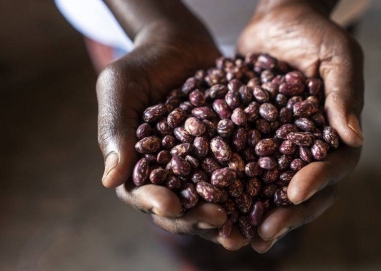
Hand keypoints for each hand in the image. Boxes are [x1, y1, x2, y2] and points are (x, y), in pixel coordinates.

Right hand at [97, 13, 248, 249]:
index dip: (156, 203)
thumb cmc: (141, 64)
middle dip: (198, 218)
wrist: (179, 44)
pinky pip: (242, 174)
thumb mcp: (120, 88)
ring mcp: (202, 166)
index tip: (170, 206)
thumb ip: (115, 130)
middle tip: (218, 220)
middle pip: (182, 207)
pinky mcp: (229, 153)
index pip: (142, 194)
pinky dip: (254, 187)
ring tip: (247, 227)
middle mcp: (171, 174)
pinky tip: (270, 195)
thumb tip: (110, 180)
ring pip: (214, 199)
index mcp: (139, 167)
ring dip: (230, 215)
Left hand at [237, 1, 363, 252]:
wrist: (278, 18)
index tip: (294, 193)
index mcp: (336, 133)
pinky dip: (229, 190)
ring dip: (255, 215)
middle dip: (286, 215)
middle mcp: (309, 148)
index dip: (317, 182)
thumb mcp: (337, 54)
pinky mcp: (250, 140)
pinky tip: (210, 204)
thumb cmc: (314, 32)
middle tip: (263, 232)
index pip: (334, 166)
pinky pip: (242, 170)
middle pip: (303, 191)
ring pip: (271, 190)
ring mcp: (279, 148)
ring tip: (236, 235)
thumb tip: (354, 137)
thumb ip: (345, 93)